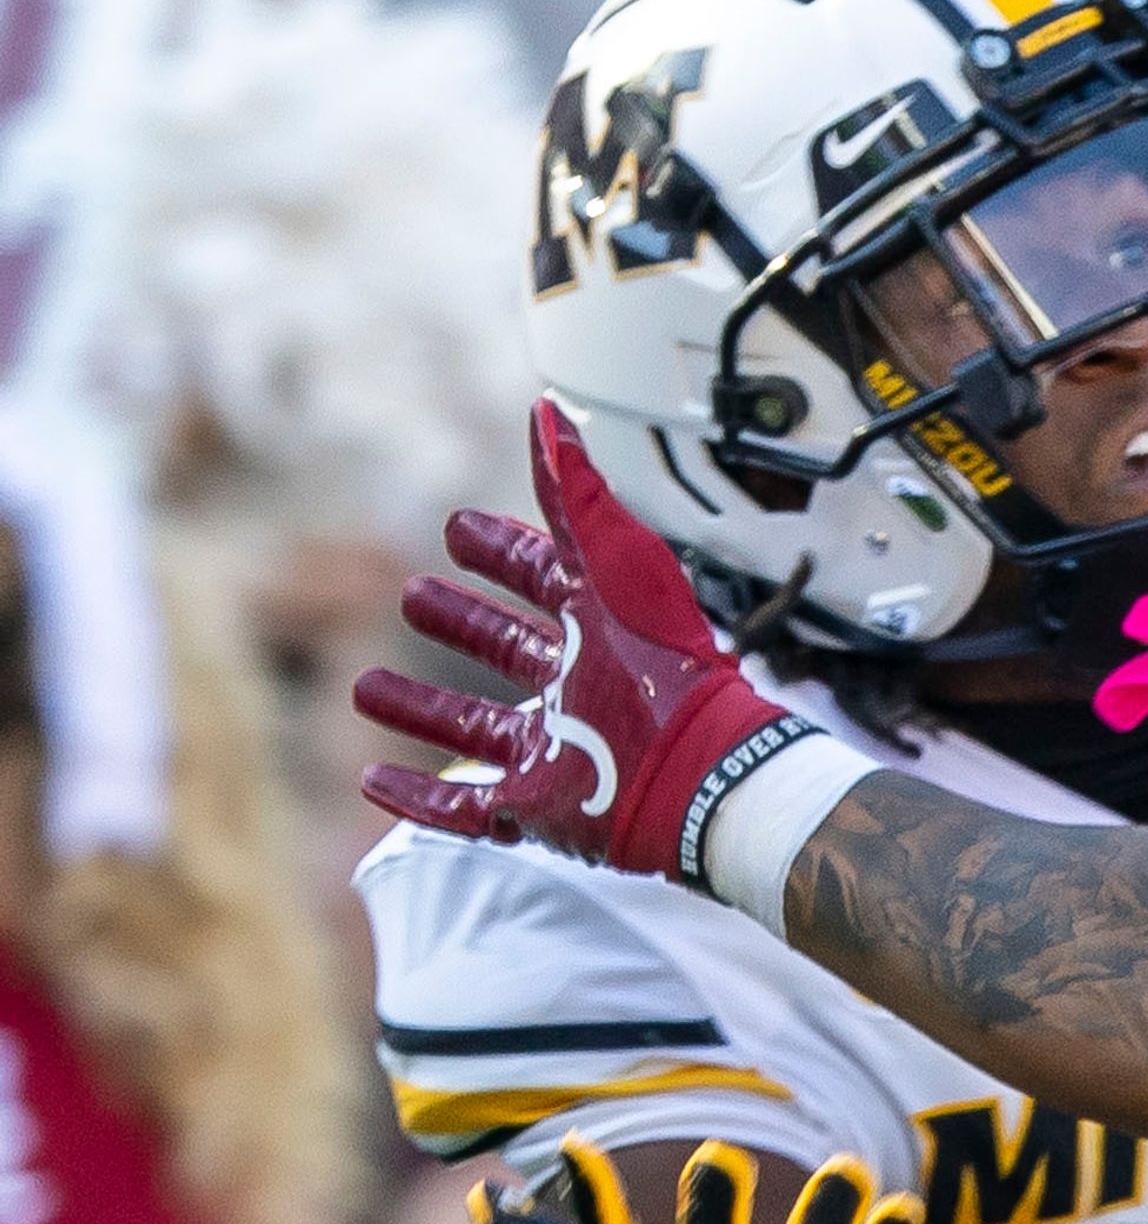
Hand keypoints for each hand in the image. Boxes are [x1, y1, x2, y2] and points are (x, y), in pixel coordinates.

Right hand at [356, 409, 810, 883]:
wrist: (706, 774)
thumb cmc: (668, 666)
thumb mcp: (616, 565)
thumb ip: (575, 494)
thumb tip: (544, 413)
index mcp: (597, 627)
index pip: (540, 579)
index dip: (501, 552)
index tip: (458, 528)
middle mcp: (575, 686)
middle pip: (505, 648)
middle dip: (462, 623)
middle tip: (413, 596)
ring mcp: (554, 751)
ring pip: (474, 728)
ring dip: (420, 711)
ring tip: (365, 688)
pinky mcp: (538, 809)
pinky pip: (466, 809)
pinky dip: (418, 798)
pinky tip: (373, 781)